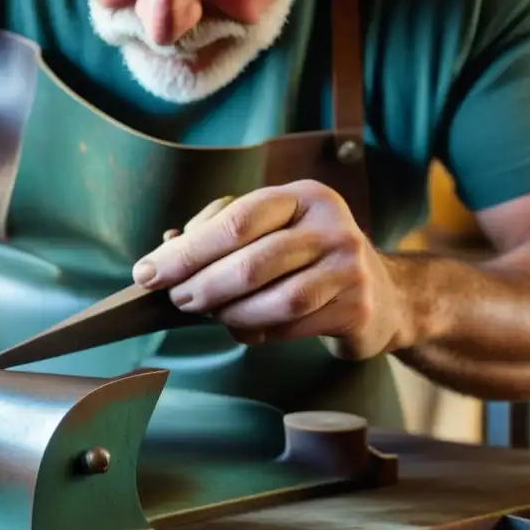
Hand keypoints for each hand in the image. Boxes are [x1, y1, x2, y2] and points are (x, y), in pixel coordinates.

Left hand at [134, 181, 411, 359]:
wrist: (381, 295)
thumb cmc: (306, 261)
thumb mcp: (270, 233)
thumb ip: (219, 236)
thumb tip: (164, 248)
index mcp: (302, 197)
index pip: (237, 219)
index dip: (188, 250)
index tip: (148, 273)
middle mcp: (331, 224)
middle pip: (252, 262)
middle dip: (203, 286)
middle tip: (178, 300)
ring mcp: (349, 266)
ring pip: (276, 299)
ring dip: (232, 314)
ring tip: (213, 315)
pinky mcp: (356, 307)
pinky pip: (293, 326)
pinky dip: (259, 332)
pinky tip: (248, 329)